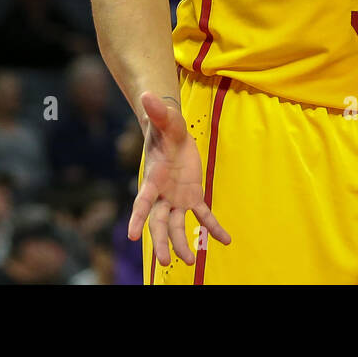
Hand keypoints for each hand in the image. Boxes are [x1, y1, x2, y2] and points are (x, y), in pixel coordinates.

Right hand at [128, 91, 230, 265]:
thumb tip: (146, 95)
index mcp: (153, 179)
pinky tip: (225, 240)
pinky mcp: (193, 197)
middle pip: (158, 223)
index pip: (142, 201)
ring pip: (176, 226)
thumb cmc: (164, 128)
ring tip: (188, 261)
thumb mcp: (165, 120)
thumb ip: (157, 112)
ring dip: (182, 243)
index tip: (132, 236)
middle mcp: (162, 194)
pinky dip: (213, 229)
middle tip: (166, 261)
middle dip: (161, 242)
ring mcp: (176, 198)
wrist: (171, 133)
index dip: (138, 218)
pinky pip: (203, 216)